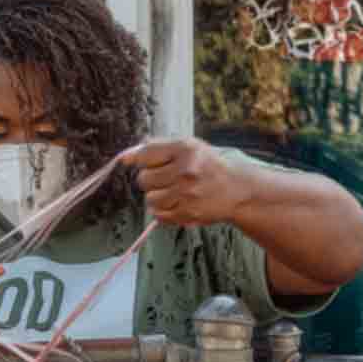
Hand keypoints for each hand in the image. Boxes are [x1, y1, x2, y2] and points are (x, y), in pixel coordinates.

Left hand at [121, 139, 253, 227]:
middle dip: (151, 180)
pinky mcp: (188, 213)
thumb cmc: (208, 165)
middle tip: (167, 178)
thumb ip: (156, 147)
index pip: (144, 155)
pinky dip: (164, 211)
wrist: (237, 188)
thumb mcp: (188, 146)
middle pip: (143, 179)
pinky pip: (158, 215)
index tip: (149, 164)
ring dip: (158, 197)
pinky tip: (178, 203)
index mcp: (185, 149)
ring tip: (174, 192)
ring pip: (150, 199)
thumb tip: (125, 157)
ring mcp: (187, 194)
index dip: (143, 161)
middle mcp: (186, 171)